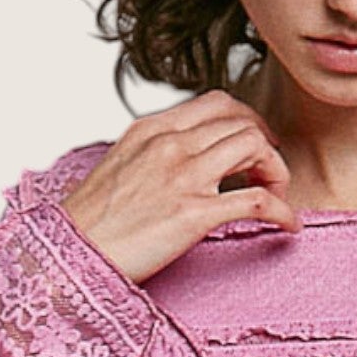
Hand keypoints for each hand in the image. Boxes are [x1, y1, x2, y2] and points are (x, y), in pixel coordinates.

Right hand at [57, 89, 299, 284]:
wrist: (69, 253)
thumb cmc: (90, 222)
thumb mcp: (119, 166)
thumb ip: (153, 153)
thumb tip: (182, 160)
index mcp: (151, 129)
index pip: (217, 103)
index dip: (248, 120)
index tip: (255, 143)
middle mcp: (170, 145)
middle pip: (243, 122)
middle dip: (268, 145)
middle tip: (269, 172)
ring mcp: (183, 177)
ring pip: (255, 147)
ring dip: (277, 172)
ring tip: (276, 196)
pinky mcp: (194, 214)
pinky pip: (257, 201)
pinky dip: (282, 211)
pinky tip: (287, 226)